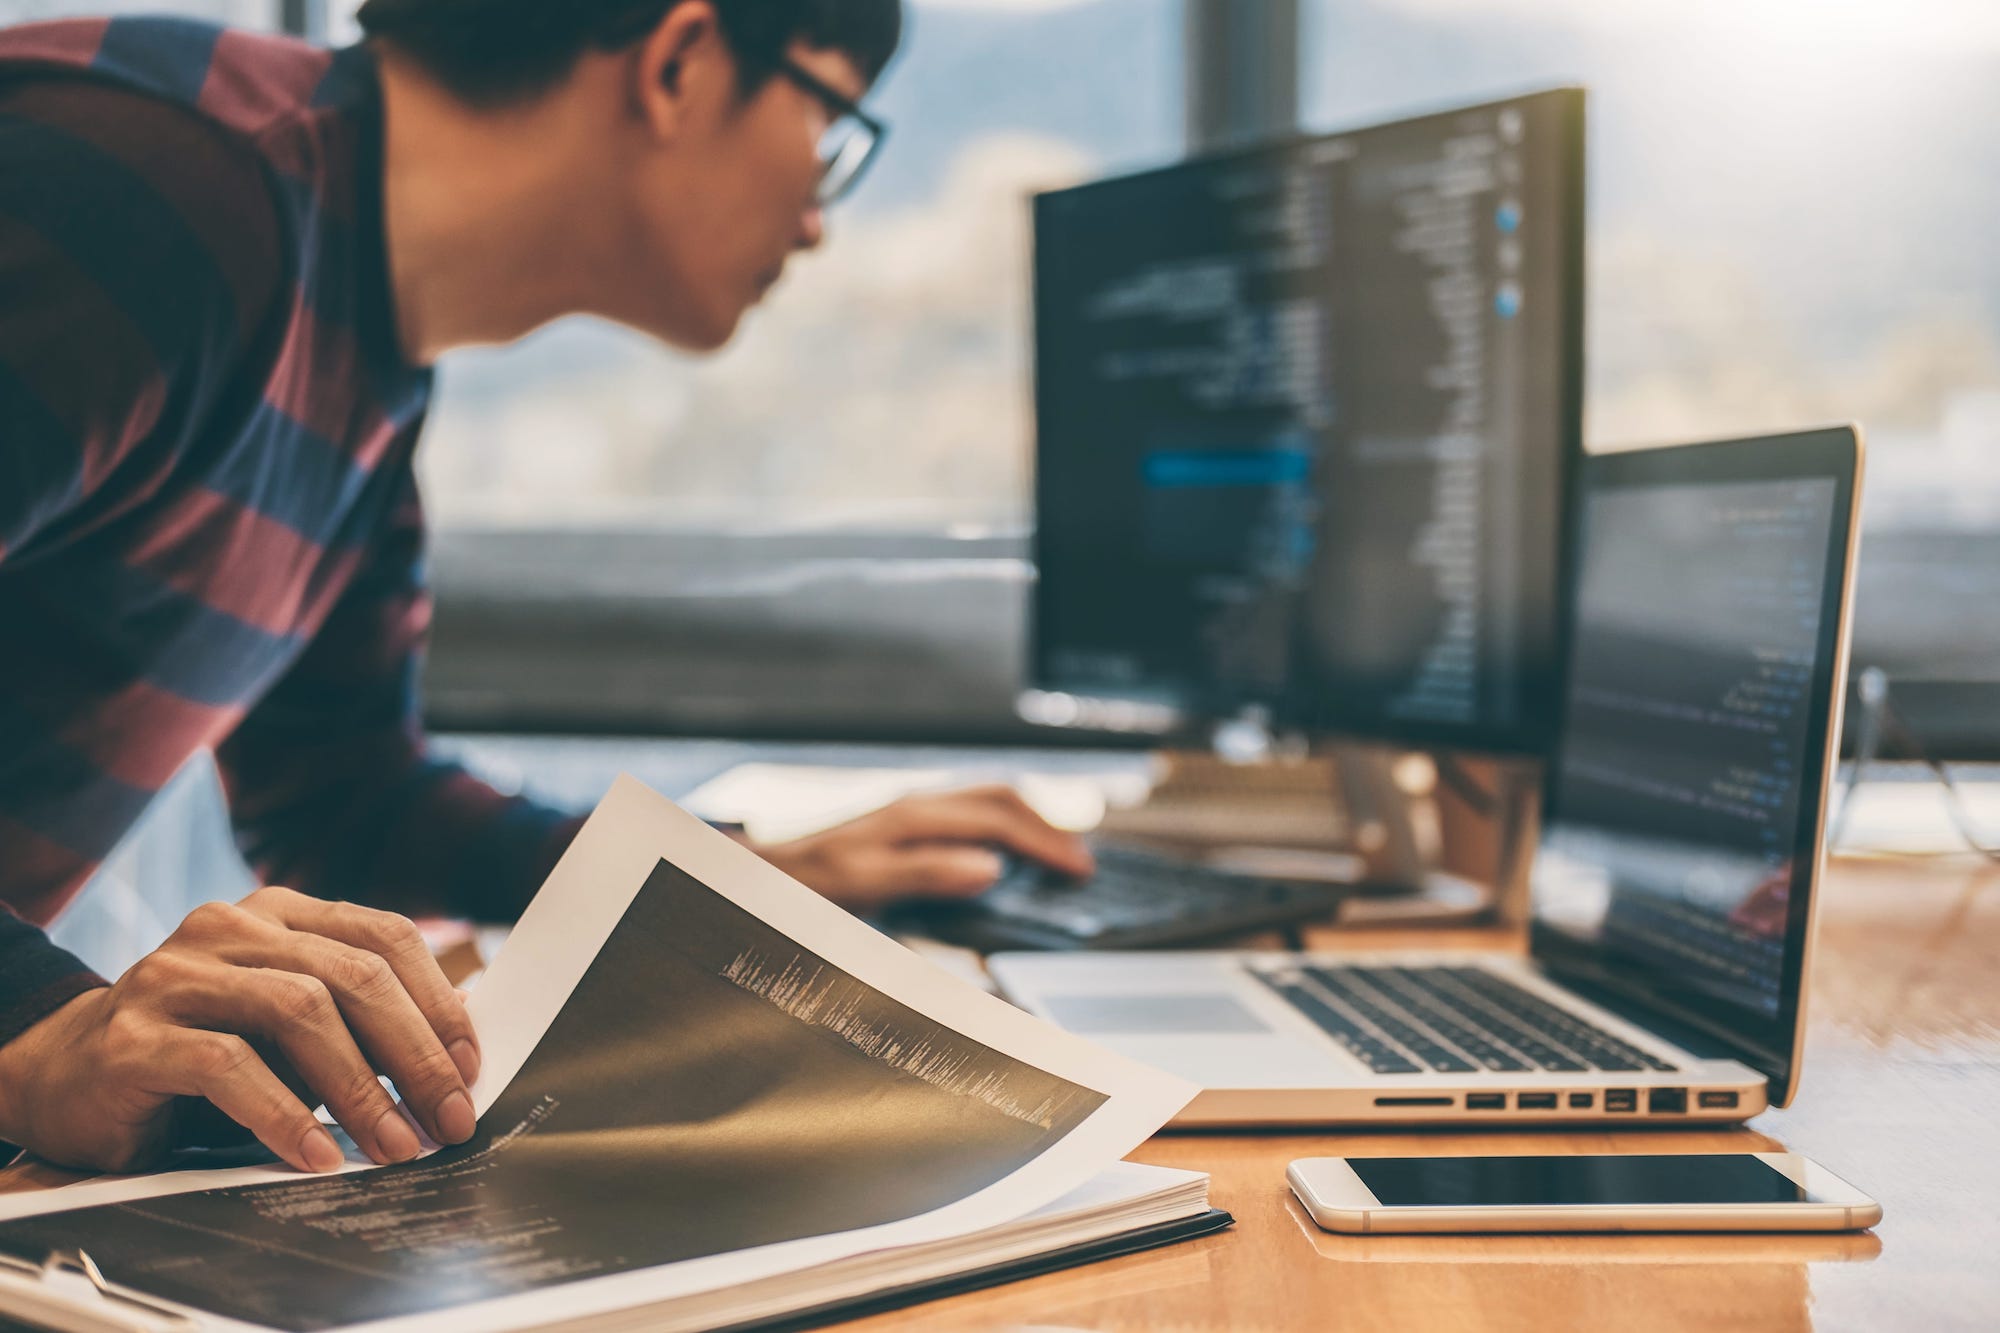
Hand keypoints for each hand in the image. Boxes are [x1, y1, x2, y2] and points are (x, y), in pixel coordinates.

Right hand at [0, 887, 479, 1174]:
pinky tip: (316, 1155)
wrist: (64, 1075)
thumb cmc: (196, 1053)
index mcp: (280, 913)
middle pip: (354, 975)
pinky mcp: (138, 1033)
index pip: (385, 937)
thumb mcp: (284, 1026)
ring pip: (301, 1012)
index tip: (471, 1066)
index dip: (439, 1001)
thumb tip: (453, 1056)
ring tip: (393, 1146)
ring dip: (361, 1089)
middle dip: (416, 1054)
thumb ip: (353, 1022)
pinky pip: (230, 1066)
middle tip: (449, 1119)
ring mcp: (180, 972)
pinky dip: (284, 1114)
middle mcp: (232, 926)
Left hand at [753, 784, 1095, 911]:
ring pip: (983, 799)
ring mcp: (906, 810)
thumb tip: (992, 868)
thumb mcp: (865, 882)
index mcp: (915, 816)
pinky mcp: (897, 823)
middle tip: (1082, 865)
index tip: (1081, 872)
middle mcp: (915, 804)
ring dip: (1025, 820)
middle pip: (1000, 797)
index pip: (1000, 820)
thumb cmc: (804, 883)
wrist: (756, 876)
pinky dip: (998, 826)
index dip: (1045, 844)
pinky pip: (963, 812)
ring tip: (1054, 853)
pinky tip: (1002, 852)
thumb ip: (927, 873)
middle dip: (1047, 826)